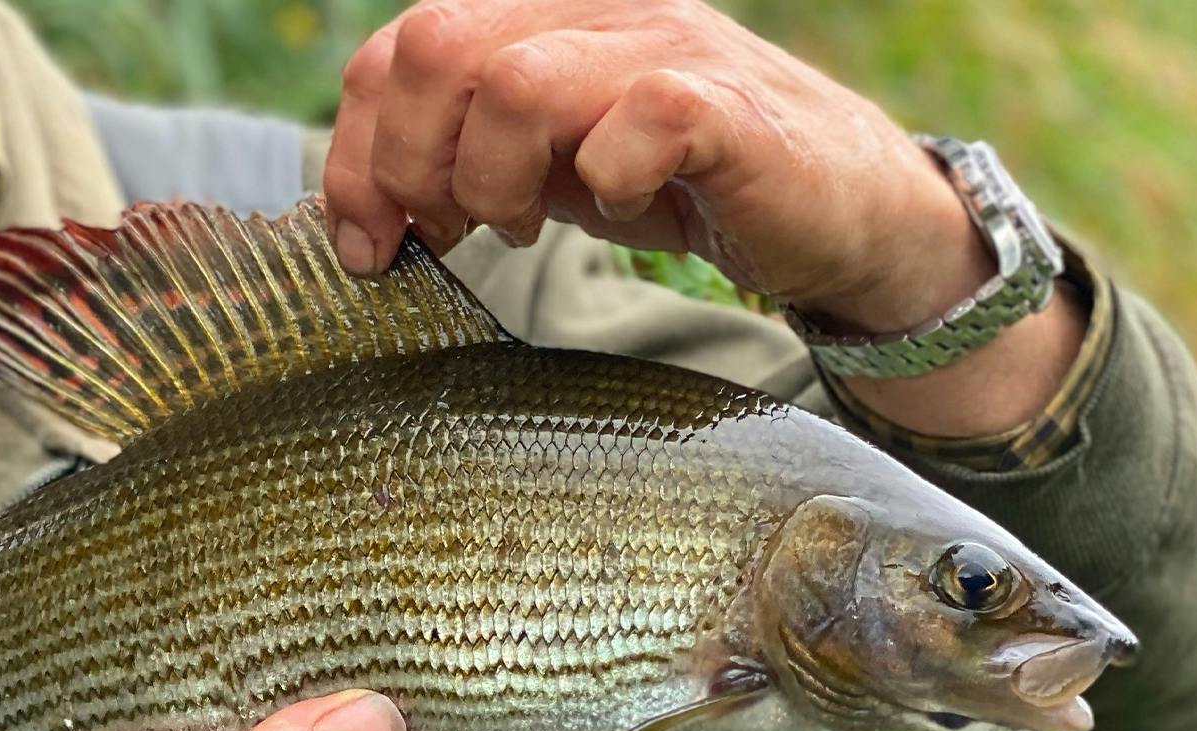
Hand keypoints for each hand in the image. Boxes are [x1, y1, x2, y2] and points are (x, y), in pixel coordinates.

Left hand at [324, 0, 986, 332]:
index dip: (356, 152)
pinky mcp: (724, 107)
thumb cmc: (685, 186)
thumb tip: (360, 207)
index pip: (397, 49)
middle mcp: (592, 13)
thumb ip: (464, 156)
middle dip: (410, 163)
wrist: (840, 214)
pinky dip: (609, 186)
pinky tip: (626, 209)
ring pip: (514, 81)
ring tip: (528, 225)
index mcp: (535, 22)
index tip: (372, 242)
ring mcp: (661, 48)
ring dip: (494, 181)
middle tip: (449, 233)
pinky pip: (634, 122)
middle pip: (434, 44)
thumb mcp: (550, 167)